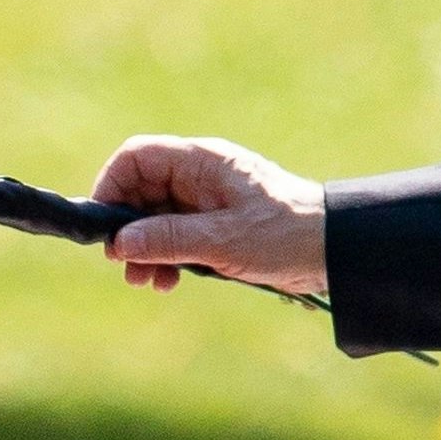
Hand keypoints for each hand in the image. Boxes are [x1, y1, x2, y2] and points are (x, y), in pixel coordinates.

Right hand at [91, 137, 328, 296]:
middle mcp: (200, 175)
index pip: (137, 157)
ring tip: (148, 282)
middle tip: (126, 268)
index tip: (105, 225)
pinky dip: (168, 256)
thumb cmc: (287, 234)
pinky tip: (169, 281)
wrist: (336, 249)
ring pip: (157, 217)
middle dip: (129, 229)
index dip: (112, 185)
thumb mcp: (222, 241)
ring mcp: (208, 200)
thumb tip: (120, 242)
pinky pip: (178, 235)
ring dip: (146, 249)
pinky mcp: (218, 224)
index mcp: (202, 162)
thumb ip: (168, 239)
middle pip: (142, 190)